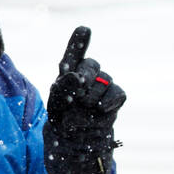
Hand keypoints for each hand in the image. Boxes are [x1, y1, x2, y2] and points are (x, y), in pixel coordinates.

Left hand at [44, 26, 125, 173]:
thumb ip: (64, 87)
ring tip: (82, 113)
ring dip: (91, 99)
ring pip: (103, 82)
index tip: (84, 29)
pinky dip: (108, 103)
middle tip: (76, 93)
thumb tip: (76, 76)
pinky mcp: (116, 97)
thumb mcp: (57, 104)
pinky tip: (100, 110)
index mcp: (69, 72)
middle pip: (90, 66)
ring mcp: (104, 84)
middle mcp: (88, 74)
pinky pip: (117, 94)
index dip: (79, 41)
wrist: (76, 144)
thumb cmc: (63, 120)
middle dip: (83, 79)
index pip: (75, 53)